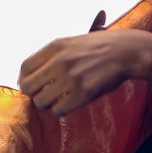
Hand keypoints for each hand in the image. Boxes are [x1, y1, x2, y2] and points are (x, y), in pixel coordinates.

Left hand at [18, 22, 150, 115]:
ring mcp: (70, 78)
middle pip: (28, 87)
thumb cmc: (100, 46)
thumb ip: (52, 55)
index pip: (25, 67)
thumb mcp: (72, 42)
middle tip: (44, 94)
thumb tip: (32, 73)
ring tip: (57, 99)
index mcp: (55, 46)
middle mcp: (59, 62)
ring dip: (47, 104)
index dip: (25, 79)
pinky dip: (60, 110)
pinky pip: (58, 110)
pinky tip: (68, 103)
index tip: (33, 84)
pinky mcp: (82, 94)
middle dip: (34, 93)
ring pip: (41, 101)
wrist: (125, 52)